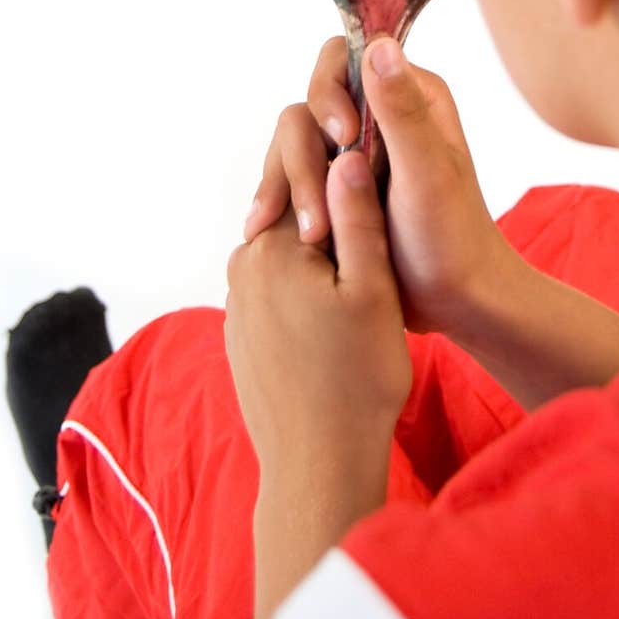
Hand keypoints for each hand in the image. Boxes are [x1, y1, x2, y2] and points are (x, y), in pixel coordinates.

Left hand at [227, 149, 411, 618]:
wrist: (316, 465)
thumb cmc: (356, 380)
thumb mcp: (372, 288)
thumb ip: (357, 216)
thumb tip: (346, 153)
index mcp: (271, 247)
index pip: (306, 176)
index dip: (346, 171)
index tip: (379, 180)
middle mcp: (242, 267)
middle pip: (293, 210)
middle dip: (334, 212)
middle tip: (381, 234)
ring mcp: (237, 302)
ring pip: (286, 251)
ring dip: (322, 253)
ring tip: (365, 278)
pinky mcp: (242, 333)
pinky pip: (276, 288)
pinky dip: (306, 288)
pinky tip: (337, 318)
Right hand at [245, 36, 512, 340]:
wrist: (454, 303)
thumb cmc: (452, 239)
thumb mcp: (428, 172)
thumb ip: (401, 110)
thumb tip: (379, 44)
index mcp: (410, 95)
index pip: (342, 59)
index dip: (330, 94)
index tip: (342, 139)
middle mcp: (378, 114)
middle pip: (308, 105)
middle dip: (304, 157)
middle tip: (318, 213)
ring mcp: (353, 151)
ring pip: (292, 142)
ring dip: (289, 185)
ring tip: (309, 237)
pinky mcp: (335, 184)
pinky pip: (290, 174)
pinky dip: (278, 199)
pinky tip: (264, 230)